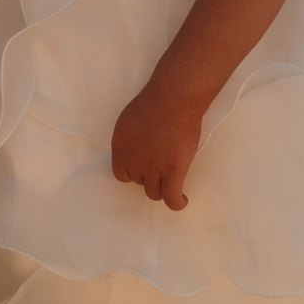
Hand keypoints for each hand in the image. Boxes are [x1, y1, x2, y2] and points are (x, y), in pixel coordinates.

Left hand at [110, 87, 204, 209]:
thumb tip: (139, 147)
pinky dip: (177, 203)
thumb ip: (131, 138)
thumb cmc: (154, 102)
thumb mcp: (130, 120)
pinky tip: (182, 200)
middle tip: (163, 164)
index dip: (133, 172)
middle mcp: (133, 162)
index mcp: (120, 149)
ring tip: (172, 184)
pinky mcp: (173, 172)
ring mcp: (153, 169)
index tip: (144, 168)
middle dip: (150, 176)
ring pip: (154, 192)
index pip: (121, 174)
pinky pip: (172, 198)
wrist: (172, 99)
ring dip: (162, 188)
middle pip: (140, 182)